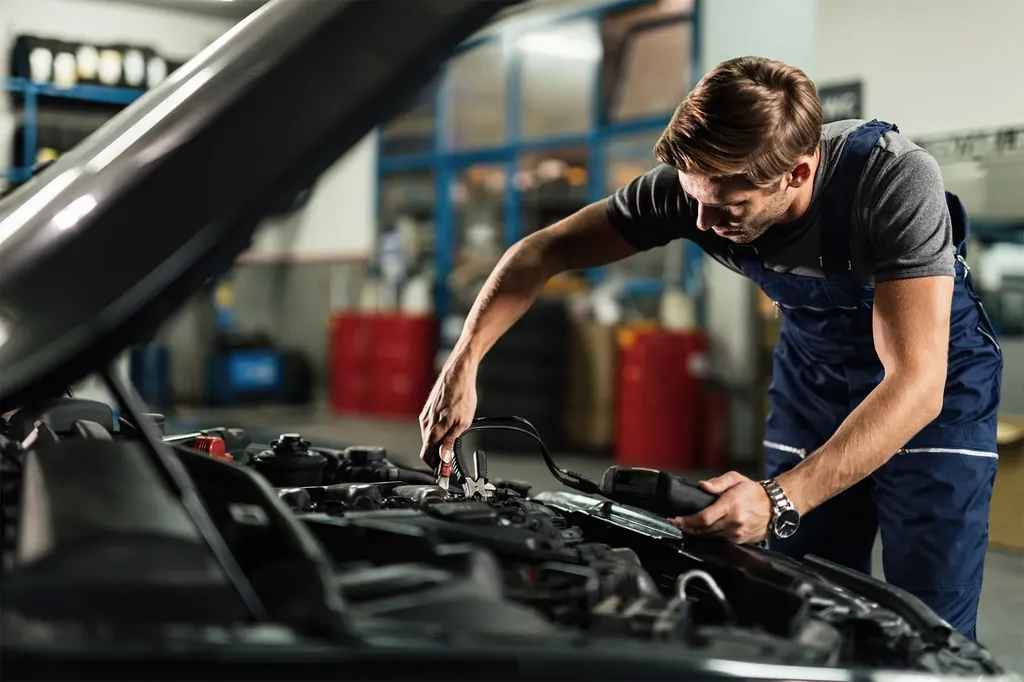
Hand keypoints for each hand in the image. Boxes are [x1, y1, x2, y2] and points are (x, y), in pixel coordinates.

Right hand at [418, 350, 477, 468]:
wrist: (458, 373)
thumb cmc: (462, 394)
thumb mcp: (462, 423)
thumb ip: (450, 443)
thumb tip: (443, 459)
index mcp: (432, 429)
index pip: (426, 456)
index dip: (434, 466)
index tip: (444, 472)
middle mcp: (425, 423)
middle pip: (427, 448)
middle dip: (436, 457)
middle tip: (450, 461)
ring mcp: (425, 415)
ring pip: (428, 438)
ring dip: (437, 445)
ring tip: (451, 444)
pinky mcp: (428, 409)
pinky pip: (430, 428)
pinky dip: (437, 434)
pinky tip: (448, 430)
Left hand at [667, 472, 770, 543]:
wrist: (775, 507)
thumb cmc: (753, 492)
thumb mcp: (736, 479)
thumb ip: (718, 482)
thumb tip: (702, 486)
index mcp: (731, 505)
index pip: (704, 518)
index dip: (687, 520)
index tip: (675, 518)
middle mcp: (734, 522)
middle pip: (704, 530)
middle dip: (687, 527)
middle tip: (675, 522)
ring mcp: (737, 534)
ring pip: (710, 537)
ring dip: (696, 532)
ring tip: (686, 525)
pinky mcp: (739, 541)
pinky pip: (719, 541)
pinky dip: (709, 536)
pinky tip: (702, 530)